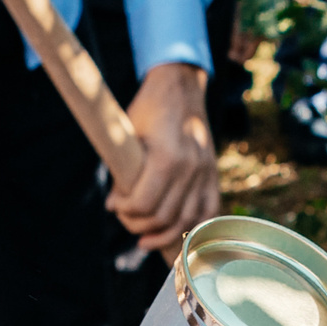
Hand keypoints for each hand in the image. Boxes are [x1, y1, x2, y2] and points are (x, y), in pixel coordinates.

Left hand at [107, 62, 218, 250]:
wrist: (180, 88)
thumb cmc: (147, 109)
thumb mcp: (127, 134)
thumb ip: (122, 171)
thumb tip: (113, 205)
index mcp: (168, 156)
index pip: (144, 203)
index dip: (124, 210)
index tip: (113, 204)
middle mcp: (191, 167)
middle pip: (164, 217)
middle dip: (138, 224)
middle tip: (124, 217)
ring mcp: (205, 172)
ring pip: (186, 221)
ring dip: (162, 234)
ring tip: (144, 237)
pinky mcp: (213, 175)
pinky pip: (207, 212)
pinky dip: (192, 227)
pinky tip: (173, 233)